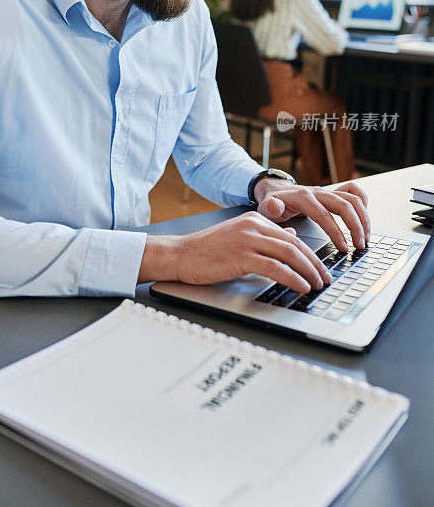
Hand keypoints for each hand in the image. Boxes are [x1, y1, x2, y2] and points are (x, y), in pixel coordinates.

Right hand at [138, 212, 331, 293]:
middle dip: (314, 264)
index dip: (310, 254)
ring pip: (288, 254)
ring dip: (308, 271)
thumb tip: (290, 237)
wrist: (180, 254)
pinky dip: (292, 278)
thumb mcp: (239, 237)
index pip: (291, 237)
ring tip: (317, 285)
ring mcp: (247, 239)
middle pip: (294, 244)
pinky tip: (301, 286)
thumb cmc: (206, 250)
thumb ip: (265, 237)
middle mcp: (253, 226)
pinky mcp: (241, 256)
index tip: (320, 269)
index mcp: (254, 220)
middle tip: (326, 278)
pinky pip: (275, 267)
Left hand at [253, 178, 370, 251]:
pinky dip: (364, 203)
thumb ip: (270, 208)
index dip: (336, 232)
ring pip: (354, 199)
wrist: (276, 191)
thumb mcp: (265, 208)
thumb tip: (274, 206)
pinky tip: (364, 220)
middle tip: (360, 246)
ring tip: (365, 238)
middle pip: (345, 205)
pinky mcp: (334, 193)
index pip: (324, 215)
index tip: (343, 248)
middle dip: (356, 226)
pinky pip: (355, 191)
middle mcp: (318, 192)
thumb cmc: (272, 204)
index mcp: (303, 198)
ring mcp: (328, 192)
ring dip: (363, 218)